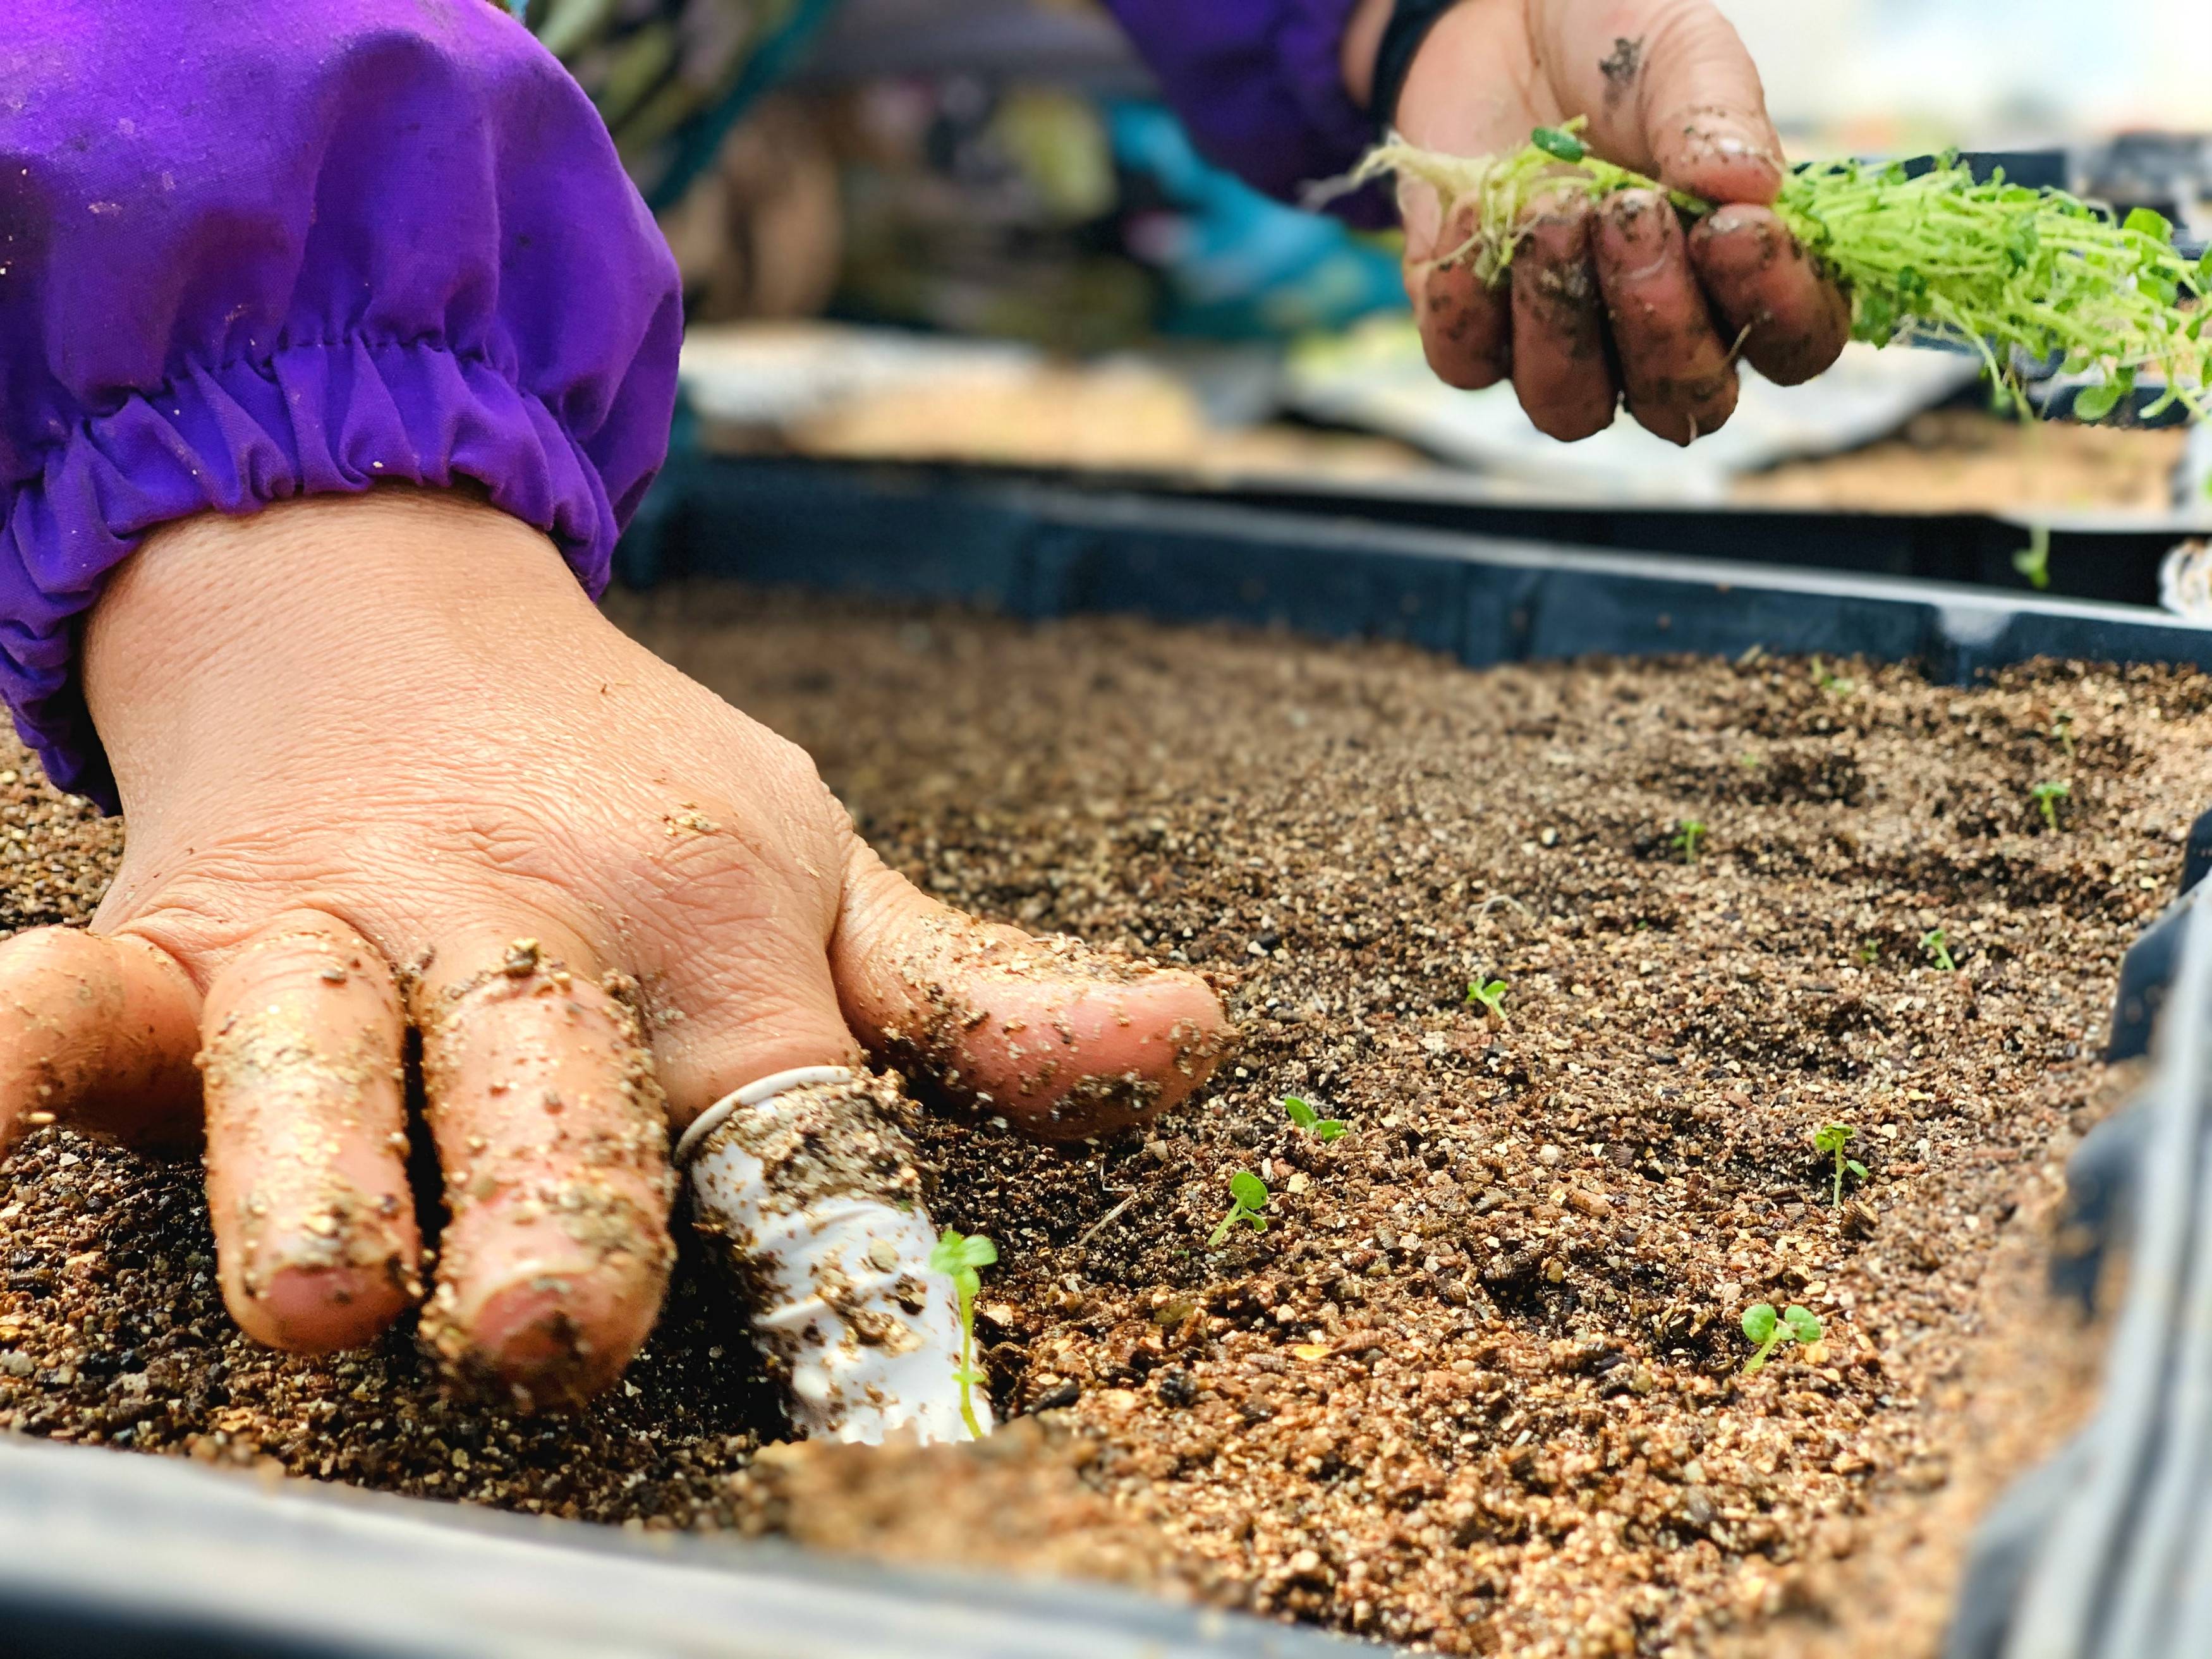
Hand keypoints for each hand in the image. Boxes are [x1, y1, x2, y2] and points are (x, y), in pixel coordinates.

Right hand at [0, 490, 1226, 1406]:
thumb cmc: (631, 781)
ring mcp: (333, 932)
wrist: (391, 598)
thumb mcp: (829, 872)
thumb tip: (1195, 1046)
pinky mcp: (172, 929)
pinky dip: (21, 1048)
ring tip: (327, 1288)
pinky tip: (0, 1102)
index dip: (833, 1262)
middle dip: (558, 1204)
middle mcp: (521, 931)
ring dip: (320, 1165)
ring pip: (318, 1054)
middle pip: (549, 1085)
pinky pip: (75, 993)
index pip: (788, 1122)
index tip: (888, 1414)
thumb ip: (984, 996)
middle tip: (557, 1325)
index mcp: (709, 933)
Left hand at [1346, 0, 1851, 443]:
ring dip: (1564, 320)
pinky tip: (1472, 213)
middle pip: (1683, 405)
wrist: (1497, 27)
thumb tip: (1748, 185)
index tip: (1736, 230)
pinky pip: (1468, 364)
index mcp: (1745, 274)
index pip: (1794, 344)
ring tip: (1555, 214)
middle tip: (1633, 214)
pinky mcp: (1473, 335)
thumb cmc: (1616, 50)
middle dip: (1661, 322)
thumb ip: (1719, 117)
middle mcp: (1662, 334)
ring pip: (1571, 409)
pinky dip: (1467, 297)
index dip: (1777, 310)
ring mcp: (1565, 346)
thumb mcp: (1683, 54)